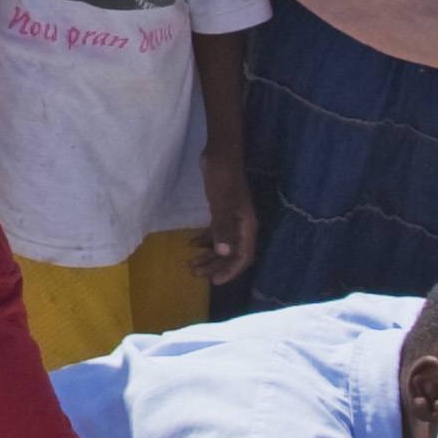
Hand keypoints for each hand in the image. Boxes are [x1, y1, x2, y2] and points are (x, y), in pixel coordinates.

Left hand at [198, 153, 259, 288]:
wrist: (220, 155)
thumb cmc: (223, 178)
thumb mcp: (222, 203)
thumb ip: (224, 227)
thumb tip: (225, 252)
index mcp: (246, 226)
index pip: (243, 257)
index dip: (231, 271)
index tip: (215, 282)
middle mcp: (242, 226)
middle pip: (231, 254)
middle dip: (215, 266)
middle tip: (194, 273)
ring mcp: (232, 219)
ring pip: (222, 245)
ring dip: (208, 256)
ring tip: (191, 264)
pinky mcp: (222, 211)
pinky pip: (216, 233)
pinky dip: (204, 240)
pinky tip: (190, 244)